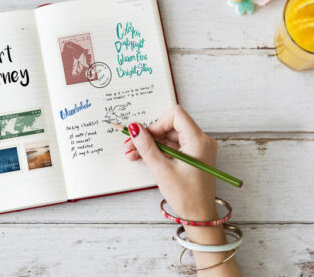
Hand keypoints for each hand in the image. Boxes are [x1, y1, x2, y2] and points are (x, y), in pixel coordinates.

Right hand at [123, 105, 217, 220]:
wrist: (199, 216)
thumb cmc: (186, 195)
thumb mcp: (161, 169)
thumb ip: (146, 146)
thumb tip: (135, 128)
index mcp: (198, 141)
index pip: (176, 115)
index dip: (157, 123)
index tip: (144, 136)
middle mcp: (201, 141)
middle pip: (171, 126)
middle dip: (150, 135)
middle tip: (131, 145)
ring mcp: (198, 149)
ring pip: (170, 137)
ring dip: (151, 144)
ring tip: (133, 154)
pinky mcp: (193, 156)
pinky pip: (173, 147)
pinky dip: (159, 151)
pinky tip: (144, 158)